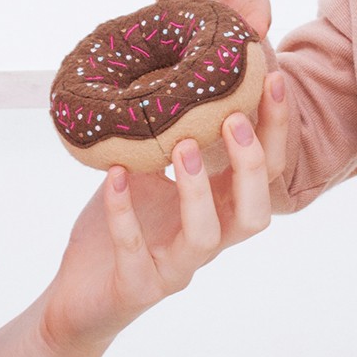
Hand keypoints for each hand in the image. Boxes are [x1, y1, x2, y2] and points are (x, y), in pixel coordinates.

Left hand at [40, 71, 287, 356]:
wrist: (79, 296)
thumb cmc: (122, 225)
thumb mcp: (149, 170)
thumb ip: (167, 132)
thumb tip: (174, 60)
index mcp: (219, 208)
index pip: (267, 171)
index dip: (277, 129)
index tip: (273, 78)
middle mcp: (208, 239)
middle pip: (256, 212)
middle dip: (252, 164)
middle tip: (234, 119)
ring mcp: (175, 268)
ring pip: (206, 237)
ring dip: (197, 190)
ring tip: (182, 147)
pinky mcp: (137, 288)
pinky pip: (134, 251)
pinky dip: (123, 212)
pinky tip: (112, 176)